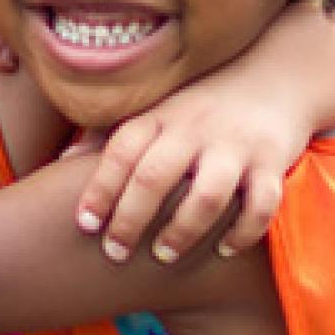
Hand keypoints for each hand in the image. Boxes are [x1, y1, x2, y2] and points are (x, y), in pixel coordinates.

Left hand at [72, 81, 304, 263]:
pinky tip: (223, 251)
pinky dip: (242, 233)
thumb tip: (60, 162)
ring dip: (182, 232)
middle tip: (115, 253)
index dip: (98, 188)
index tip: (84, 224)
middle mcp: (193, 128)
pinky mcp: (272, 161)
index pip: (120, 151)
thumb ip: (111, 136)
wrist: (274, 77)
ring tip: (163, 256)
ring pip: (206, 196)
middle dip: (130, 221)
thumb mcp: (155, 110)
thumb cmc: (200, 105)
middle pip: (154, 177)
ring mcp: (235, 145)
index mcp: (159, 116)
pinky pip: (260, 205)